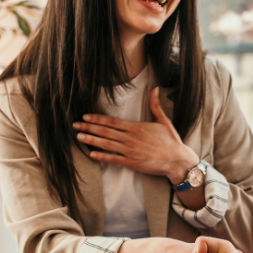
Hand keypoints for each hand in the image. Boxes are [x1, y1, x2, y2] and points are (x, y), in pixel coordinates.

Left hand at [74, 87, 197, 183]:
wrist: (177, 160)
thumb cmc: (171, 141)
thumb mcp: (164, 120)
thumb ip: (156, 105)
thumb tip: (155, 89)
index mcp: (137, 127)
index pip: (112, 122)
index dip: (97, 119)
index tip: (86, 117)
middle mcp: (131, 138)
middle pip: (105, 132)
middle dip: (89, 128)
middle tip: (75, 125)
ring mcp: (130, 151)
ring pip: (106, 144)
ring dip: (91, 140)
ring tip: (79, 137)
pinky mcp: (132, 163)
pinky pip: (114, 159)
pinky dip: (102, 156)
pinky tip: (92, 154)